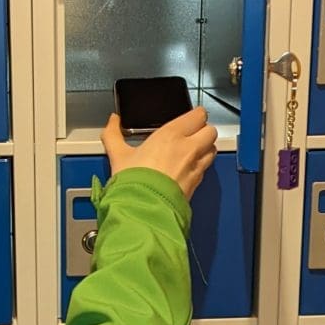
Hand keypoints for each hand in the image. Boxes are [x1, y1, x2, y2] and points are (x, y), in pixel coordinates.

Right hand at [101, 107, 217, 200]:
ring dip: (205, 148)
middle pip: (211, 130)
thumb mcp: (118, 155)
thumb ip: (114, 134)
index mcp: (172, 135)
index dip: (196, 115)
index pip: (198, 115)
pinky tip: (186, 169)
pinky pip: (205, 168)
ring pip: (212, 149)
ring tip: (191, 151)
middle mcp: (189, 148)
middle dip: (203, 131)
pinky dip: (200, 166)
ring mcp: (195, 166)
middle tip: (191, 134)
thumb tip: (112, 121)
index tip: (188, 118)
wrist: (144, 209)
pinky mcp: (197, 183)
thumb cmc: (134, 182)